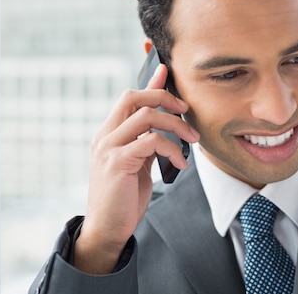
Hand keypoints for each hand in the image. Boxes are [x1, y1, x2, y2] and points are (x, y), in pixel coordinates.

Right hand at [74, 63, 198, 273]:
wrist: (107, 228)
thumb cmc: (125, 196)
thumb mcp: (139, 161)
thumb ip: (148, 139)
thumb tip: (164, 120)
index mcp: (110, 133)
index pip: (130, 97)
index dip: (150, 82)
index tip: (167, 69)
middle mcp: (105, 135)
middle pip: (133, 97)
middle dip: (164, 96)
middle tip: (186, 110)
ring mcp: (108, 147)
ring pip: (146, 116)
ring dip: (176, 125)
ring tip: (192, 140)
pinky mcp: (117, 162)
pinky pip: (151, 141)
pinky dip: (172, 149)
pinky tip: (180, 165)